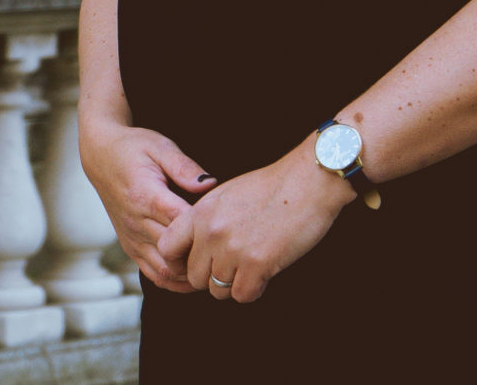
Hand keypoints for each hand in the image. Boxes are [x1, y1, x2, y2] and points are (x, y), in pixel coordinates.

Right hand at [78, 118, 213, 293]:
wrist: (101, 157)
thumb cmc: (134, 149)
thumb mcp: (160, 147)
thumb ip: (185, 166)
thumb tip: (210, 184)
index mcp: (145, 196)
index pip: (180, 222)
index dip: (205, 229)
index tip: (228, 227)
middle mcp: (136, 222)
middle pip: (175, 251)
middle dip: (203, 255)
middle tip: (230, 252)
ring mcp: (132, 238)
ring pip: (164, 270)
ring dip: (190, 274)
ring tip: (216, 267)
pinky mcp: (130, 247)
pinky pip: (152, 274)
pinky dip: (174, 280)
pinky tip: (194, 276)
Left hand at [153, 143, 352, 303]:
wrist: (308, 181)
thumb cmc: (273, 186)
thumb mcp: (228, 194)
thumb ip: (207, 220)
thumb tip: (196, 247)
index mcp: (202, 212)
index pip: (167, 247)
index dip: (178, 262)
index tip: (195, 263)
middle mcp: (211, 232)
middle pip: (194, 277)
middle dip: (213, 277)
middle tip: (234, 266)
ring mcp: (233, 249)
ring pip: (217, 291)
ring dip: (234, 284)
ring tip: (252, 266)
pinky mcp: (257, 264)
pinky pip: (242, 295)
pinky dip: (254, 289)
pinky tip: (265, 273)